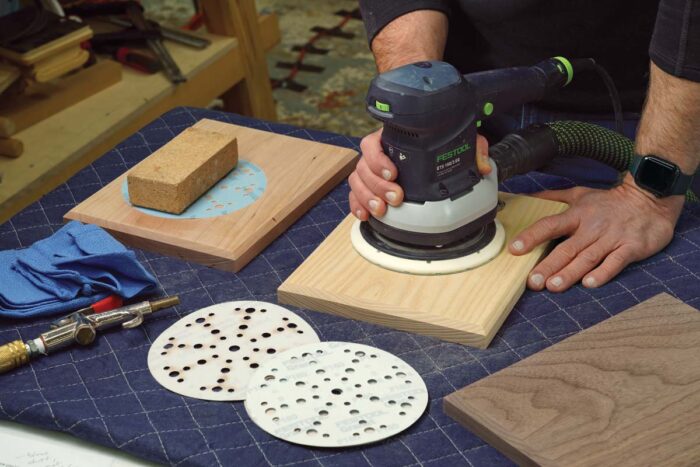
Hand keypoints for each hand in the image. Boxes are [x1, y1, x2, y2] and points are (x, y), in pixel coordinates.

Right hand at [349, 128, 490, 219]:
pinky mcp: (370, 188)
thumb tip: (482, 166)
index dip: (378, 159)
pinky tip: (366, 215)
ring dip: (367, 197)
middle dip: (378, 185)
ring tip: (382, 210)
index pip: (372, 144)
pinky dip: (358, 206)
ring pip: (357, 182)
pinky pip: (356, 195)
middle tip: (397, 196)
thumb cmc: (440, 145)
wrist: (436, 155)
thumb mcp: (457, 140)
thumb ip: (473, 148)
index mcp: (390, 139)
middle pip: (363, 167)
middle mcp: (378, 155)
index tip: (394, 172)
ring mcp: (371, 172)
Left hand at [509, 174, 683, 291]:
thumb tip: (525, 196)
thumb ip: (552, 197)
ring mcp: (612, 238)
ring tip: (554, 286)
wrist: (651, 197)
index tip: (515, 249)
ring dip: (570, 273)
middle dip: (548, 266)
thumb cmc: (610, 201)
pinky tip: (589, 283)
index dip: (532, 236)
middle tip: (532, 282)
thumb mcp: (580, 194)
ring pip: (587, 258)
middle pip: (566, 248)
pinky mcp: (631, 247)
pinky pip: (615, 262)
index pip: (549, 225)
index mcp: (577, 214)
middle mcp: (592, 227)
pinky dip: (603, 273)